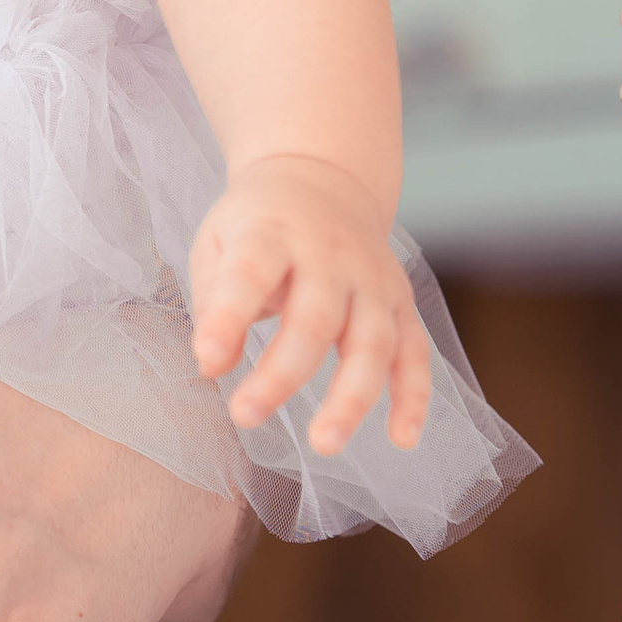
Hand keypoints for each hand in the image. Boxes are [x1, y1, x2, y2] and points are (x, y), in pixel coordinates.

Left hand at [192, 151, 431, 453]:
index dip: (228, 318)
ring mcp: (372, 279)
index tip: (206, 359)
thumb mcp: (218, 241)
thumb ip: (213, 300)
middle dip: (282, 374)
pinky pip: (415, 351)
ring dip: (352, 397)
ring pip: (372, 342)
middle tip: (245, 416)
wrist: (322, 177)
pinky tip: (402, 439)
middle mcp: (330, 254)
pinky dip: (413, 396)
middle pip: (314, 318)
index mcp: (273, 232)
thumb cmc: (257, 225)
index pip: (251, 274)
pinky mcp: (400, 301)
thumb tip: (212, 366)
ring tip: (324, 443)